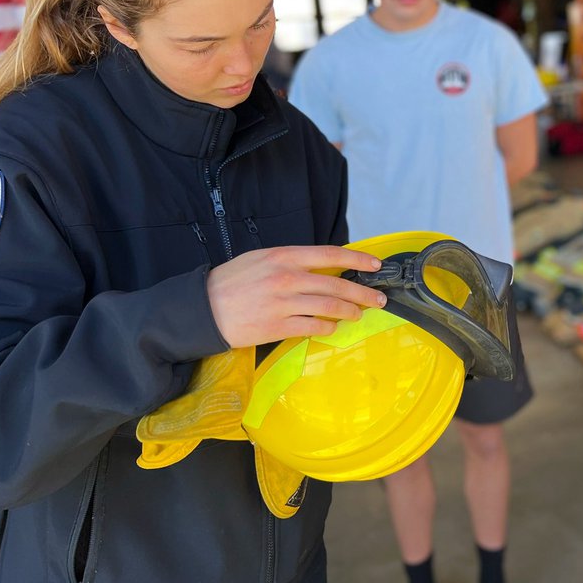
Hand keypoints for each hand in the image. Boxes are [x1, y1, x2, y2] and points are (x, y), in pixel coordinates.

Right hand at [207, 246, 387, 348]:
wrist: (202, 308)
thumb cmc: (233, 281)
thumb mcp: (261, 259)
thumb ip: (291, 261)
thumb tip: (322, 267)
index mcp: (284, 256)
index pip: (331, 254)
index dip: (358, 259)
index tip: (377, 265)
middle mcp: (287, 278)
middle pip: (336, 284)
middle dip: (363, 293)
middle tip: (379, 299)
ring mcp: (283, 303)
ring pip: (329, 307)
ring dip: (350, 311)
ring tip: (359, 314)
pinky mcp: (277, 327)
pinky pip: (313, 327)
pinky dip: (328, 327)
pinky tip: (333, 326)